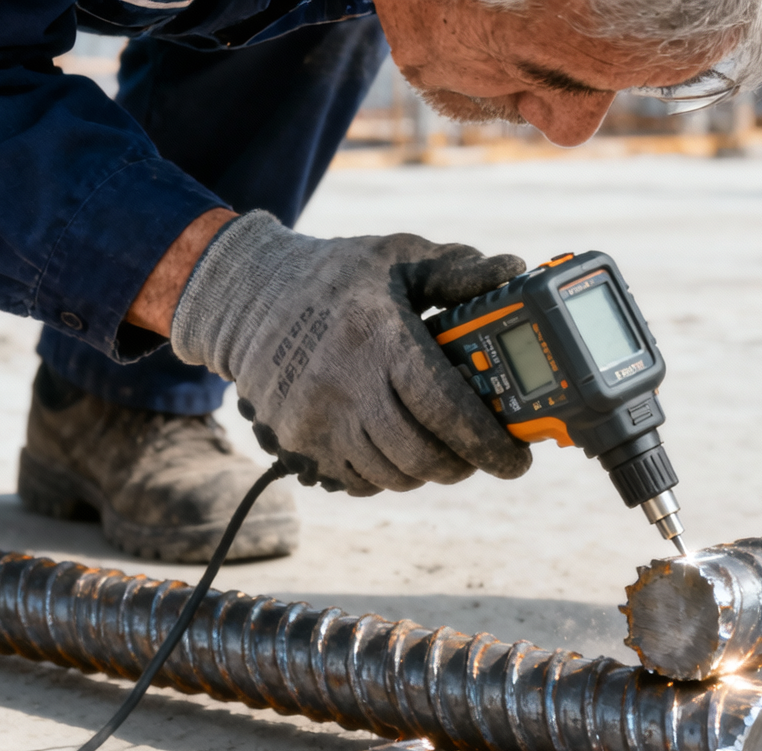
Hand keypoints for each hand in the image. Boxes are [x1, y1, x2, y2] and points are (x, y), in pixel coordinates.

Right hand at [169, 211, 530, 494]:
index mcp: (380, 339)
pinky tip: (399, 449)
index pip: (446, 408)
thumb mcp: (397, 257)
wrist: (245, 295)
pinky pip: (359, 481)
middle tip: (485, 454)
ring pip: (394, 474)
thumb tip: (513, 271)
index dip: (488, 442)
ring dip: (429, 469)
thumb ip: (457, 270)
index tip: (516, 459)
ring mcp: (317, 421)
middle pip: (423, 454)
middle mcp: (346, 386)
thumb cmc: (335, 275)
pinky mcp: (297, 443)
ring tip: (444, 447)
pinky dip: (389, 474)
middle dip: (465, 463)